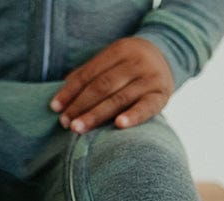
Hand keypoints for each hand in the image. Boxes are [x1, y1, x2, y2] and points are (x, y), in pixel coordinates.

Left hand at [49, 36, 174, 132]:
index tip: (55, 108)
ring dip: (96, 115)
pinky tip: (119, 125)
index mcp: (120, 50)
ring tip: (78, 128)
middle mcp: (136, 62)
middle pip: (102, 86)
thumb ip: (88, 75)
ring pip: (119, 98)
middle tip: (65, 123)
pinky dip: (133, 116)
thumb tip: (60, 98)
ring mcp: (150, 78)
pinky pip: (146, 107)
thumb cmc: (129, 65)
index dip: (71, 91)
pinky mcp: (162, 95)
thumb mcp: (112, 61)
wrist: (168, 58)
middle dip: (80, 105)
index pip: (89, 73)